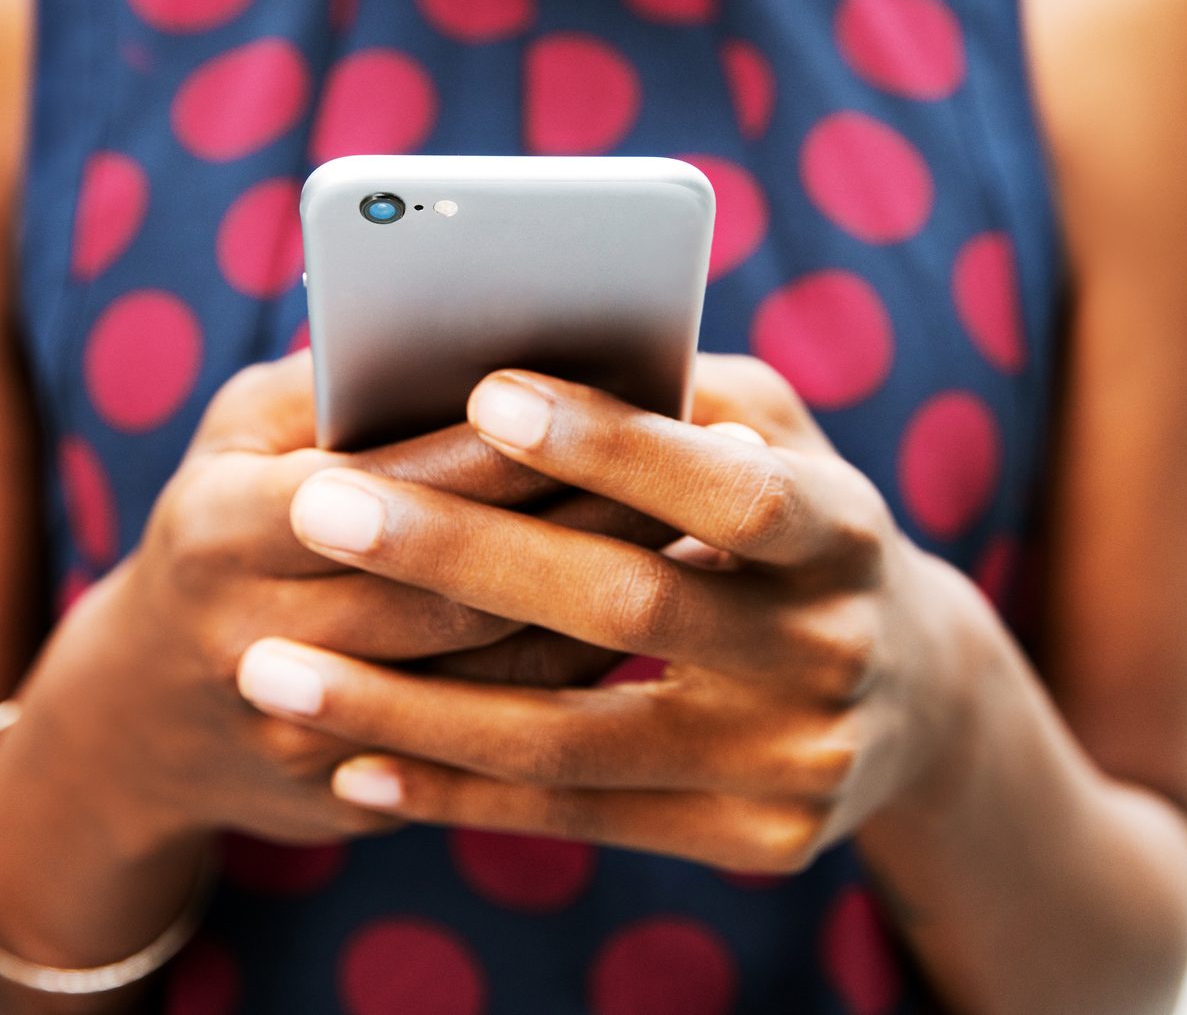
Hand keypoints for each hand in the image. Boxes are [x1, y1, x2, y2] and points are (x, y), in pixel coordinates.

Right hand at [31, 353, 669, 851]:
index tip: (614, 396)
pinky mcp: (356, 796)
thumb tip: (467, 335)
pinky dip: (578, 673)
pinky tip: (657, 619)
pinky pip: (492, 739)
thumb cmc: (218, 527)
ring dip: (607, 605)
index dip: (505, 448)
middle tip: (708, 464)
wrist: (139, 722)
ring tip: (708, 535)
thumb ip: (335, 387)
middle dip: (587, 523)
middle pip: (456, 590)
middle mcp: (252, 643)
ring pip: (490, 673)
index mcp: (219, 533)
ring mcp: (303, 736)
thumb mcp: (239, 440)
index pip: (386, 486)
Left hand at [231, 356, 991, 872]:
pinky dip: (453, 793)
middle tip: (316, 509)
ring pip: (572, 738)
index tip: (481, 391)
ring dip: (407, 710)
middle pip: (629, 607)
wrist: (912, 701)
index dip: (609, 444)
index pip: (727, 485)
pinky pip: (575, 817)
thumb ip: (672, 394)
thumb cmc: (792, 525)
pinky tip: (348, 762)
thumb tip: (509, 346)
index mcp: (846, 529)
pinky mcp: (755, 841)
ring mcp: (797, 761)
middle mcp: (836, 651)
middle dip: (461, 556)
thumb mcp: (774, 437)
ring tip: (274, 672)